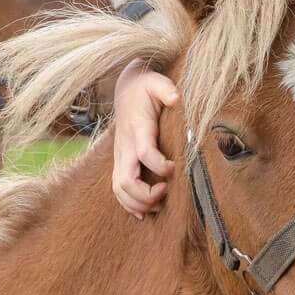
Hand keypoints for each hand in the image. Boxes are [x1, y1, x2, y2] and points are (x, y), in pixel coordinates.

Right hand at [110, 59, 177, 217]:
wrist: (126, 90)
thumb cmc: (145, 88)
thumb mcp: (156, 82)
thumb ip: (166, 89)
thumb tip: (176, 97)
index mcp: (137, 129)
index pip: (144, 153)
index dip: (159, 165)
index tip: (175, 168)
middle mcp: (125, 147)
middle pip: (126, 180)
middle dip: (145, 194)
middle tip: (166, 192)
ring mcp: (121, 157)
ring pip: (119, 189)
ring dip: (137, 203)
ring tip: (159, 205)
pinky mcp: (121, 162)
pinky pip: (118, 189)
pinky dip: (129, 205)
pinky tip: (145, 212)